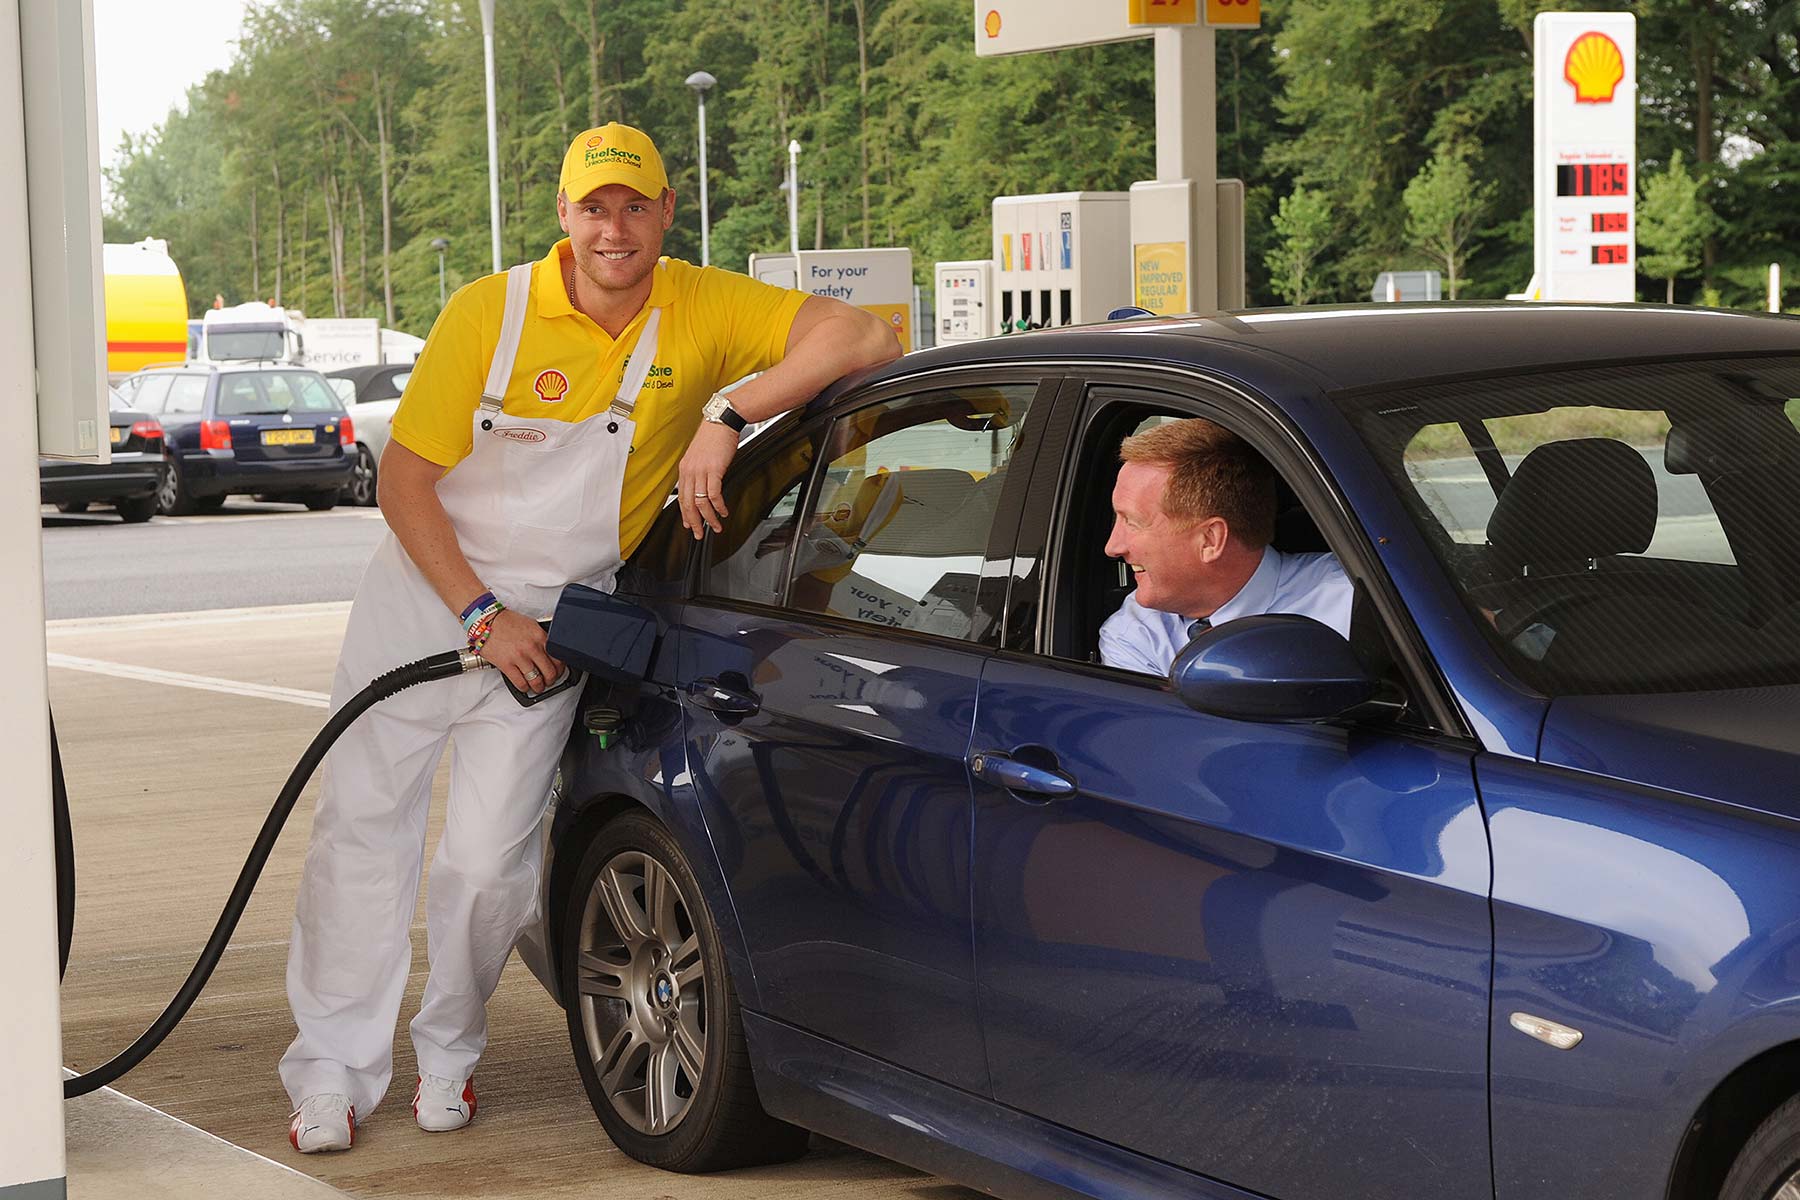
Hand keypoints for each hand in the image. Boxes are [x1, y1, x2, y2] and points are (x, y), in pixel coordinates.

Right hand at [478, 608, 565, 694]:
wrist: (485, 620)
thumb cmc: (506, 622)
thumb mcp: (531, 625)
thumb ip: (542, 638)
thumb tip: (550, 651)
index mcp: (540, 636)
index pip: (558, 658)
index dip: (560, 669)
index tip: (558, 672)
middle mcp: (532, 647)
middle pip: (550, 672)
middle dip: (551, 680)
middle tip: (548, 681)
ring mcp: (519, 657)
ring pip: (536, 680)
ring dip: (539, 687)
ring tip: (537, 687)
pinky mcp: (506, 665)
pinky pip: (520, 683)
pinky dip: (525, 688)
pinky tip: (525, 687)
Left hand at [678, 421, 738, 538]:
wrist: (721, 421)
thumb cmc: (713, 437)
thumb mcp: (700, 456)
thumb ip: (699, 472)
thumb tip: (703, 487)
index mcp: (685, 469)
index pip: (681, 498)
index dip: (685, 514)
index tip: (689, 524)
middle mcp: (690, 471)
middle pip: (688, 503)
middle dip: (694, 522)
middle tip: (698, 534)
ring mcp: (701, 470)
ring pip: (701, 502)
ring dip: (709, 518)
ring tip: (716, 526)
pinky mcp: (714, 469)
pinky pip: (714, 494)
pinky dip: (719, 506)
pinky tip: (723, 511)